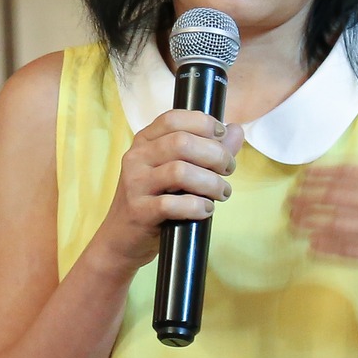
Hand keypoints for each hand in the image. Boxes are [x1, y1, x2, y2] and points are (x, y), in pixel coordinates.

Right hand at [93, 110, 243, 269]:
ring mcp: (135, 184)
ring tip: (222, 193)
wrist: (122, 239)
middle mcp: (136, 157)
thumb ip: (207, 149)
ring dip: (211, 183)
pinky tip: (206, 210)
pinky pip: (172, 204)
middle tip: (228, 169)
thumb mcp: (177, 171)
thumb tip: (236, 130)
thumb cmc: (155, 200)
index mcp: (145, 141)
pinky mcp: (139, 211)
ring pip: (180, 172)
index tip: (222, 136)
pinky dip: (197, 206)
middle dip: (215, 154)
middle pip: (182, 142)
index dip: (203, 123)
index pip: (173, 118)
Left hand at [287, 105, 357, 303]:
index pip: (345, 173)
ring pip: (335, 224)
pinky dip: (327, 246)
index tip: (302, 179)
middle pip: (334, 197)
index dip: (319, 177)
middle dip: (308, 199)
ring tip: (293, 221)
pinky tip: (312, 245)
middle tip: (289, 200)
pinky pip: (348, 249)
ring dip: (311, 222)